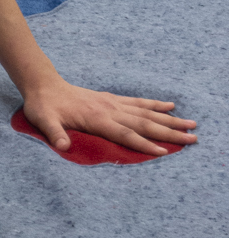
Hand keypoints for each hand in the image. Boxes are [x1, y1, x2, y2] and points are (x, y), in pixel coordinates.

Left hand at [22, 79, 197, 155]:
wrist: (43, 85)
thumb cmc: (43, 107)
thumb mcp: (44, 121)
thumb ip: (54, 133)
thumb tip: (62, 146)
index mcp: (97, 119)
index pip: (126, 135)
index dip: (145, 144)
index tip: (165, 151)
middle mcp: (110, 110)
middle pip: (145, 123)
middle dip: (170, 133)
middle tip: (193, 139)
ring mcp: (113, 103)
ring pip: (147, 112)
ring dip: (169, 119)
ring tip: (192, 124)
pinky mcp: (112, 98)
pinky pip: (138, 102)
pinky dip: (156, 104)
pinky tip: (171, 106)